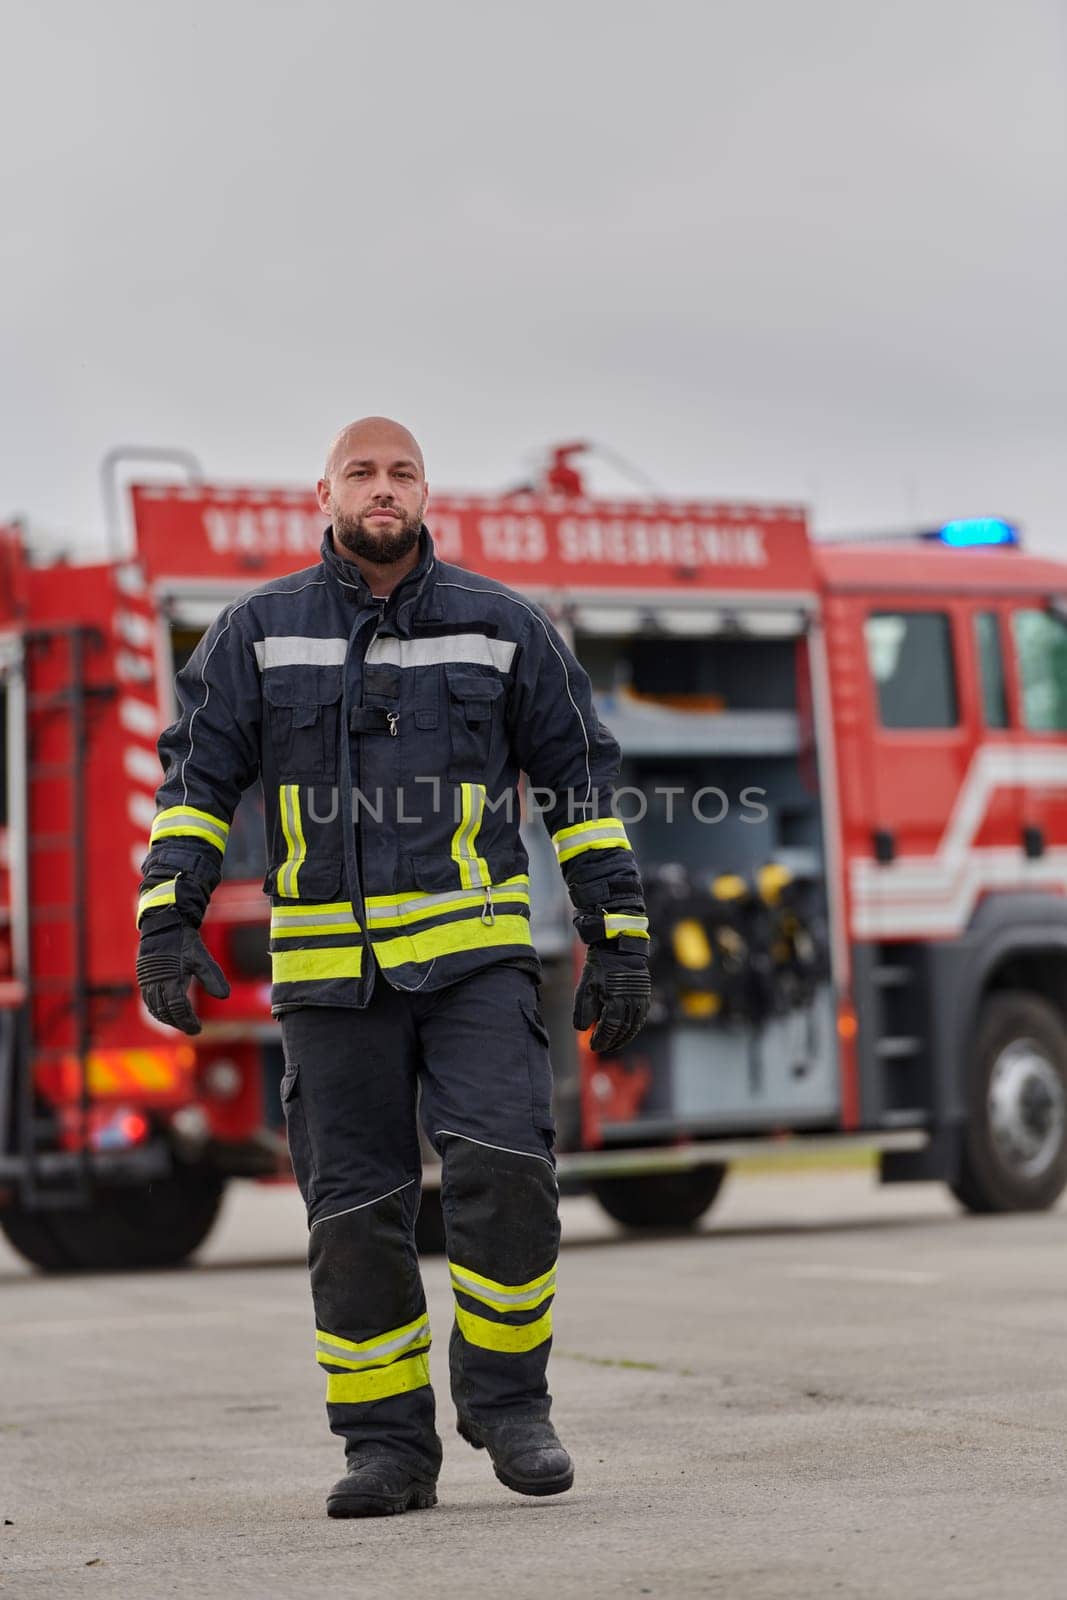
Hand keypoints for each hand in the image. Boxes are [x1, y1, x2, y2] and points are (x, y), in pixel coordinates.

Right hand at [136, 912, 230, 1034]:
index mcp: (171, 979)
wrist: (163, 925)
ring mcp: (148, 982)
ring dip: (168, 1019)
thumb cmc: (183, 941)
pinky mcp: (144, 979)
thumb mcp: (201, 957)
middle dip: (179, 1023)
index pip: (178, 1008)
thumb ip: (212, 977)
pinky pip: (149, 1001)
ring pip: (155, 1009)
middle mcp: (156, 983)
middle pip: (166, 1012)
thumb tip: (225, 996)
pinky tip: (168, 1012)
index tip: (197, 1029)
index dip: (187, 1021)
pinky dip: (158, 1010)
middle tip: (192, 1029)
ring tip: (182, 1023)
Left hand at [572, 942, 651, 1053]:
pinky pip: (640, 1017)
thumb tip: (583, 1030)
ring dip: (624, 1038)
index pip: (610, 1028)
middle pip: (623, 1030)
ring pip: (634, 1026)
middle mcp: (631, 1002)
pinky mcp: (645, 995)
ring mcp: (640, 999)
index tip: (594, 1046)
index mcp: (615, 1000)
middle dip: (612, 1041)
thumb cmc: (599, 966)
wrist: (618, 947)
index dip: (602, 1040)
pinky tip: (626, 1031)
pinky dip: (633, 1028)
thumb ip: (583, 1009)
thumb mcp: (585, 986)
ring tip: (614, 1043)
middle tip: (602, 1047)